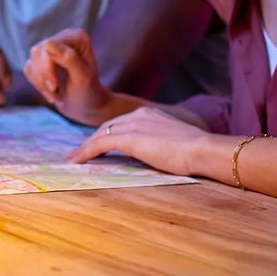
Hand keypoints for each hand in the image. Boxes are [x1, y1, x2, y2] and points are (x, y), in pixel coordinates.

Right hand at [24, 28, 114, 124]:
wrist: (85, 107)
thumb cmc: (88, 92)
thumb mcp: (82, 78)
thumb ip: (69, 59)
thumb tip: (48, 43)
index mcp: (76, 37)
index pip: (48, 46)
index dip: (47, 67)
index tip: (54, 87)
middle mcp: (63, 38)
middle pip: (37, 52)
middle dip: (43, 77)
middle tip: (55, 94)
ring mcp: (51, 48)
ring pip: (31, 61)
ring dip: (41, 83)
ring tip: (56, 96)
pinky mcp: (42, 60)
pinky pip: (28, 69)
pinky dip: (37, 84)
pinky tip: (51, 92)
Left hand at [69, 106, 206, 175]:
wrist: (202, 149)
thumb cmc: (196, 152)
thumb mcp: (175, 144)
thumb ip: (160, 144)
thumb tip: (154, 155)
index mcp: (150, 114)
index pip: (121, 124)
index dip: (107, 135)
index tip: (97, 145)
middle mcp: (138, 114)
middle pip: (107, 127)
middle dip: (91, 140)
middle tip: (79, 153)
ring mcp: (133, 125)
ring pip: (100, 135)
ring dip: (85, 148)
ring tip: (73, 159)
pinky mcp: (129, 138)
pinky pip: (100, 145)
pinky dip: (86, 152)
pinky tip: (77, 161)